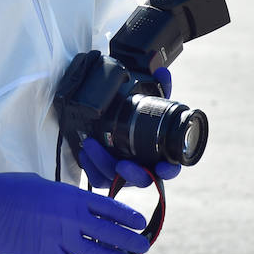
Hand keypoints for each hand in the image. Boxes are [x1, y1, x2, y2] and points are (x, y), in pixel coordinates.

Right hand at [0, 172, 149, 253]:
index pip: (110, 207)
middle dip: (130, 241)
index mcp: (71, 196)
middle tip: (142, 246)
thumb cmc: (11, 189)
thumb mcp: (44, 183)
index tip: (140, 223)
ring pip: (97, 252)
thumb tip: (79, 205)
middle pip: (111, 232)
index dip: (128, 216)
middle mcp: (71, 218)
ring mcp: (60, 238)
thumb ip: (66, 195)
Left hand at [75, 68, 181, 188]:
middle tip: (121, 164)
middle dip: (132, 174)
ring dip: (103, 165)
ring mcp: (124, 173)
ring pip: (115, 180)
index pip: (168, 169)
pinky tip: (84, 154)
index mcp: (159, 156)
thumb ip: (160, 88)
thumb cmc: (142, 118)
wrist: (118, 122)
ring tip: (90, 146)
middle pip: (141, 180)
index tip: (162, 167)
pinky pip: (98, 179)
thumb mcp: (151, 102)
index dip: (168, 171)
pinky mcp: (106, 175)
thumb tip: (162, 72)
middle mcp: (142, 168)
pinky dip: (91, 168)